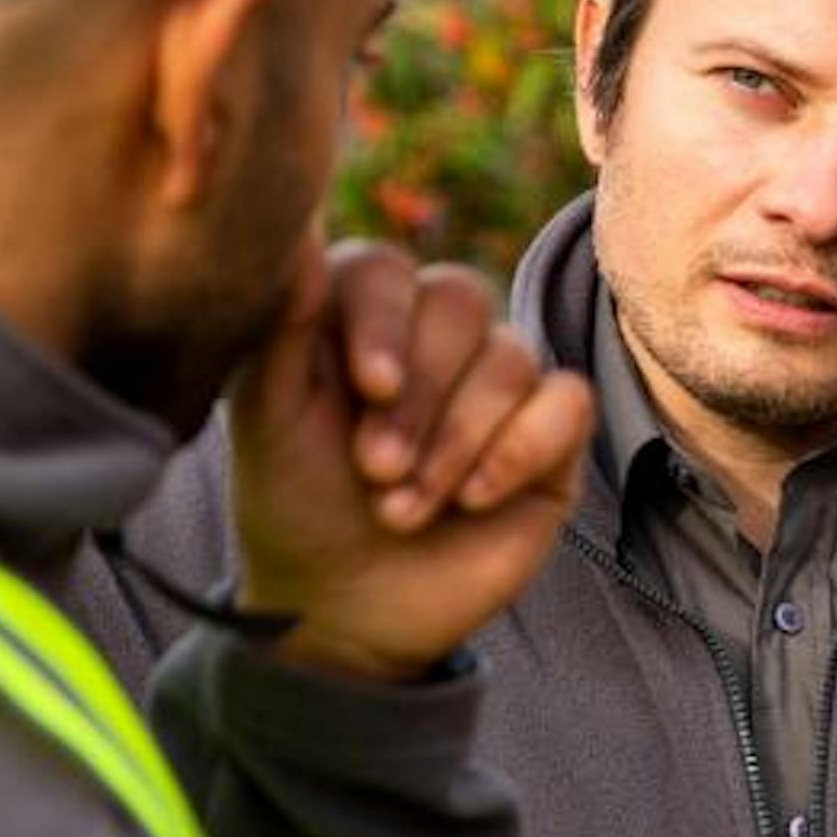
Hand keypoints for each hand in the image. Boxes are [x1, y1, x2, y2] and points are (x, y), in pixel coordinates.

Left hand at [224, 240, 591, 681]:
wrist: (345, 609)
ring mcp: (496, 382)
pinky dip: (519, 450)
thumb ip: (281, 322)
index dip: (383, 321)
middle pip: (460, 301)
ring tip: (403, 511)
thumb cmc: (296, 504)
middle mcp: (435, 336)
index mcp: (360, 315)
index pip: (388, 269)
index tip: (367, 388)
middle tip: (375, 471)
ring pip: (511, 356)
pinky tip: (474, 500)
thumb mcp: (269, 419)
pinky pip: (567, 401)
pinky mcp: (549, 435)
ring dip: (456, 441)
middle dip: (419, 396)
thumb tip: (295, 226)